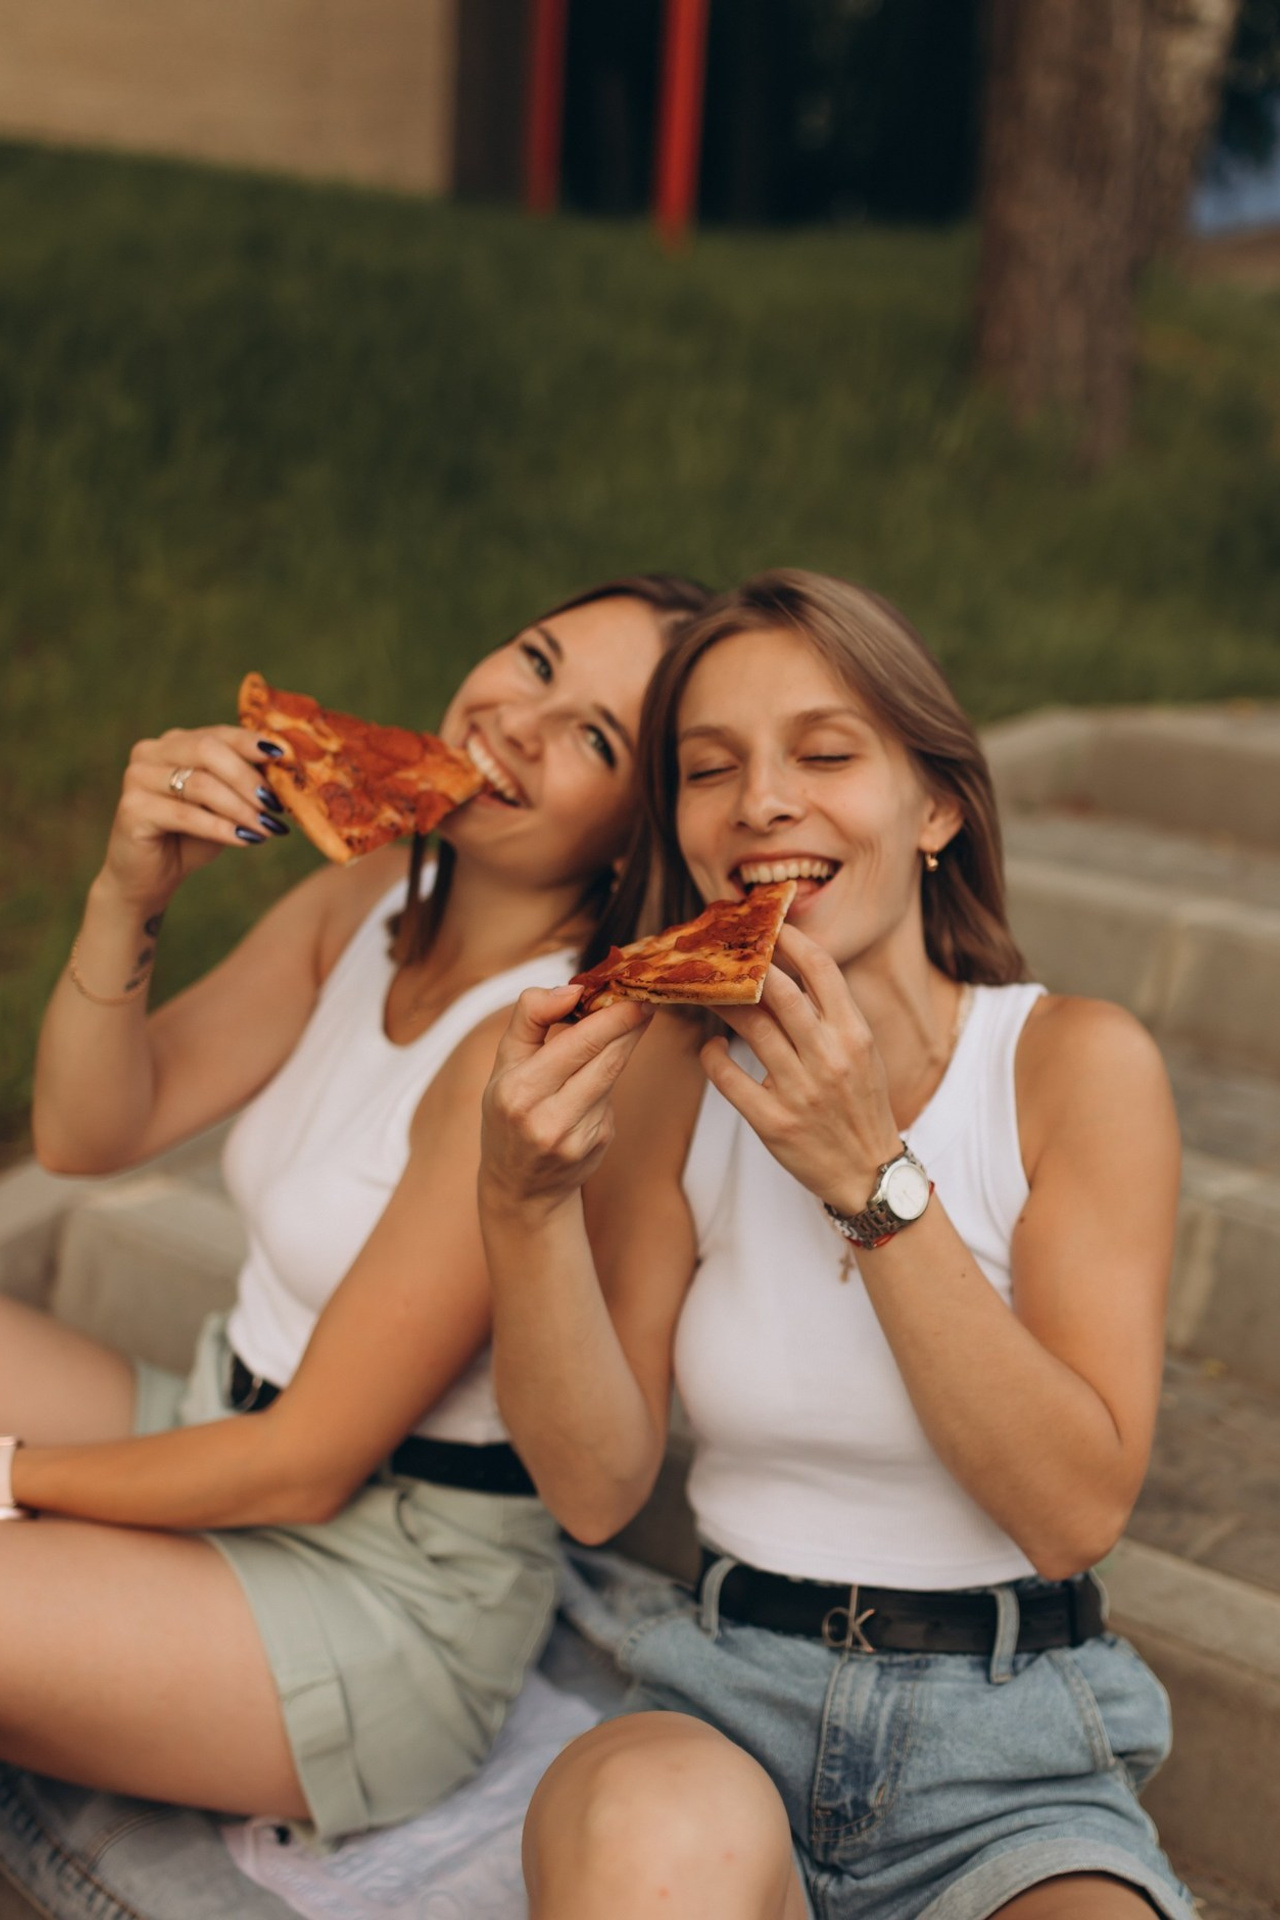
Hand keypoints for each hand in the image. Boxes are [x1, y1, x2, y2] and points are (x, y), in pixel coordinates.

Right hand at [98, 724, 290, 910]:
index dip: (251, 743)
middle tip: (275, 804)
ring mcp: (137, 777)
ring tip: (267, 827)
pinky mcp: (132, 809)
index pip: (218, 733)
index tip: (284, 757)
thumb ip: (244, 783)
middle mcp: (151, 752)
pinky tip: (246, 839)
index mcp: (175, 743)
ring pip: (200, 784)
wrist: (150, 877)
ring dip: (241, 808)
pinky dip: (221, 827)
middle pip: (208, 750)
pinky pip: (186, 815)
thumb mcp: (224, 805)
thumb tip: (285, 771)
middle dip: (248, 777)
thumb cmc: (192, 837)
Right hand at [481, 986, 653, 1214]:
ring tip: (637, 1018)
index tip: (630, 992)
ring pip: (612, 1075)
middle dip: (628, 1024)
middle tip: (645, 998)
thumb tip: (570, 990)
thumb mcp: (504, 1063)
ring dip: (626, 1044)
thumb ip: (530, 1018)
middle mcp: (547, 1119)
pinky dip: (610, 1076)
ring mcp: (577, 1136)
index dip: (610, 1017)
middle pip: (603, 1059)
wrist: (521, 1185)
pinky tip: (603, 1069)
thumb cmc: (509, 1112)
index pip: (575, 1044)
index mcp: (518, 1092)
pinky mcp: (598, 1143)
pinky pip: (611, 1097)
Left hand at [701, 924, 901, 1212]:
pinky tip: (712, 1046)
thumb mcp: (862, 1053)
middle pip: (778, 990)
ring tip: (707, 993)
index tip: (765, 927)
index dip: (789, 940)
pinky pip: (729, 1077)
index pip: (821, 969)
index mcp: (855, 1034)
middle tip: (722, 955)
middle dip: (746, 966)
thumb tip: (789, 969)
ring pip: (750, 1027)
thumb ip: (832, 1014)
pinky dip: (713, 1055)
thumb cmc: (860, 1105)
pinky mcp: (773, 1122)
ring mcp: (800, 1091)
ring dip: (721, 1003)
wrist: (867, 1173)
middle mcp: (829, 1057)